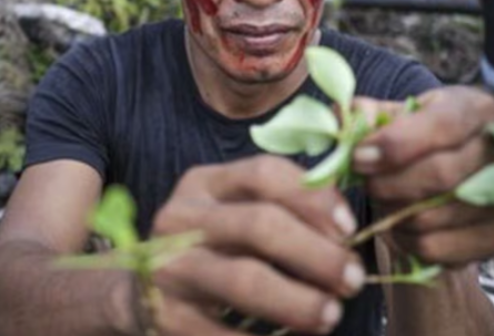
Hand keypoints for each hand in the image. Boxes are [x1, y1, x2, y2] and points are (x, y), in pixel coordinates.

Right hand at [135, 156, 364, 334]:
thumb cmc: (210, 249)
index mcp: (205, 183)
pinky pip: (223, 333)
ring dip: (298, 301)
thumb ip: (283, 209)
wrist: (139, 293)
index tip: (350, 228)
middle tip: (354, 280)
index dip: (313, 198)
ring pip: (244, 280)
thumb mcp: (233, 213)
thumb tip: (346, 231)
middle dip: (316, 254)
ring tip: (331, 316)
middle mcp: (182, 218)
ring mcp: (169, 267)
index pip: (264, 174)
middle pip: (260, 225)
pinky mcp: (165, 315)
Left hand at [350, 86, 493, 266]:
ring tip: (383, 200)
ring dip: (394, 213)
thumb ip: (366, 114)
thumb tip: (347, 117)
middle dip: (390, 183)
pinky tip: (400, 225)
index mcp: (475, 108)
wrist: (440, 177)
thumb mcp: (390, 115)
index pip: (443, 125)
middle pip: (442, 174)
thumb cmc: (412, 139)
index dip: (397, 143)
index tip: (359, 157)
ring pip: (435, 215)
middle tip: (365, 183)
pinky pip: (437, 248)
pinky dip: (406, 241)